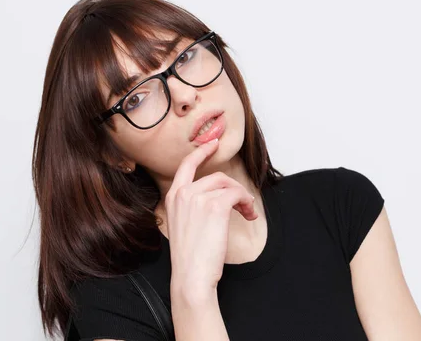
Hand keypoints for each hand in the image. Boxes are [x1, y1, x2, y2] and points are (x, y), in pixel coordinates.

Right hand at [164, 138, 257, 300]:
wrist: (191, 276)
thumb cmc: (190, 257)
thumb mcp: (184, 225)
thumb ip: (191, 207)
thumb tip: (215, 199)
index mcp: (172, 197)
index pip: (186, 165)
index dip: (201, 152)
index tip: (213, 144)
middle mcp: (183, 193)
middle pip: (216, 176)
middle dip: (234, 188)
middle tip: (244, 205)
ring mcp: (197, 197)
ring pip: (228, 185)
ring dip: (243, 197)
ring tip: (247, 213)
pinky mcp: (215, 205)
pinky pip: (237, 194)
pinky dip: (247, 203)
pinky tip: (248, 216)